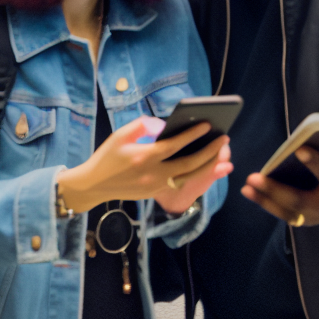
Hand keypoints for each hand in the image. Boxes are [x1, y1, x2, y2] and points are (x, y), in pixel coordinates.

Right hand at [58, 118, 231, 214]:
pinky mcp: (155, 193)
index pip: (175, 144)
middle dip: (210, 151)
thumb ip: (142, 125)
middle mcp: (152, 174)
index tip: (208, 125)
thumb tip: (163, 125)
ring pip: (189, 178)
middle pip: (189, 164)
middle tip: (224, 139)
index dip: (193, 134)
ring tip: (222, 155)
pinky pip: (181, 184)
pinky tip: (206, 167)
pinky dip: (196, 176)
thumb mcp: (120, 135)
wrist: (94, 185)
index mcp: (144, 157)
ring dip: (208, 166)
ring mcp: (155, 186)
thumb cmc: (107, 157)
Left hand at [242, 146, 318, 227]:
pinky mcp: (308, 220)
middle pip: (300, 200)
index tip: (299, 149)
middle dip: (276, 189)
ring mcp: (318, 217)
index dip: (316, 164)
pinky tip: (249, 192)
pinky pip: (285, 213)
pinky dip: (266, 204)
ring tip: (246, 185)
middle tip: (255, 177)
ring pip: (289, 210)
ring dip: (265, 199)